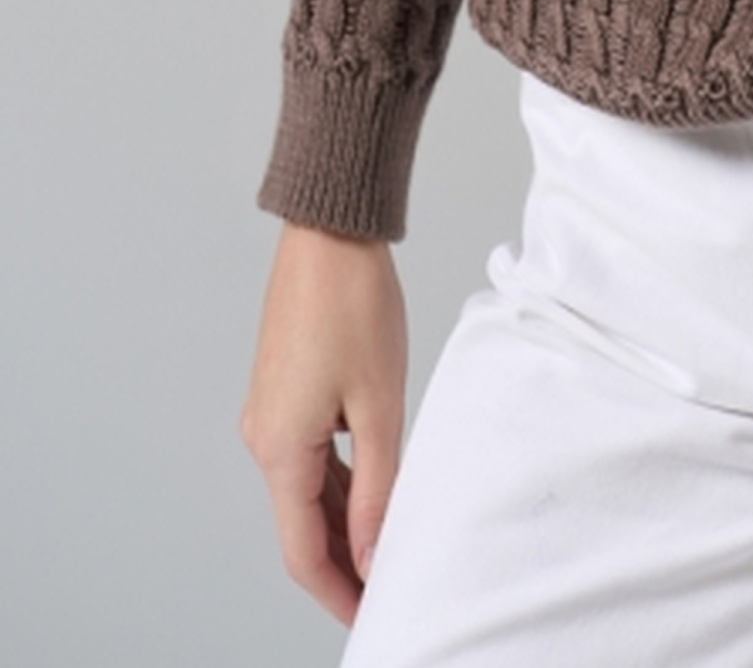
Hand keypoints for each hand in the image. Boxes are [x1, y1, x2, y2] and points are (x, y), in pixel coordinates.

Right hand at [241, 221, 407, 624]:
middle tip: (390, 591)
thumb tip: (376, 554)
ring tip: (390, 550)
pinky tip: (376, 492)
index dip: (339, 592)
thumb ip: (378, 486)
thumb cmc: (355, 306)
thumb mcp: (378, 404)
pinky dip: (340, 483)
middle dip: (344, 566)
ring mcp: (272, 414)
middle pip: (302, 526)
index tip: (374, 617)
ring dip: (344, 524)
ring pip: (308, 491)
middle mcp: (264, 438)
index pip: (304, 552)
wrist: (330, 233)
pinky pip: (311, 456)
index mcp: (279, 450)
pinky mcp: (286, 392)